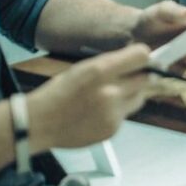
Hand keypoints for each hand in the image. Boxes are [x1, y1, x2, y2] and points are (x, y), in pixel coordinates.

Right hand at [27, 44, 152, 151]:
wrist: (38, 123)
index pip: (142, 56)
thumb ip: (111, 64)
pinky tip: (99, 113)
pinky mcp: (113, 129)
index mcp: (100, 70)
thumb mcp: (83, 68)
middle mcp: (111, 91)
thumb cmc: (58, 92)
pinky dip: (118, 112)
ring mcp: (113, 113)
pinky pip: (126, 115)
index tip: (141, 60)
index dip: (143, 57)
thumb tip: (138, 60)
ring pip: (140, 98)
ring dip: (131, 95)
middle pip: (147, 78)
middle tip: (131, 78)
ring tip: (110, 97)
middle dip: (141, 76)